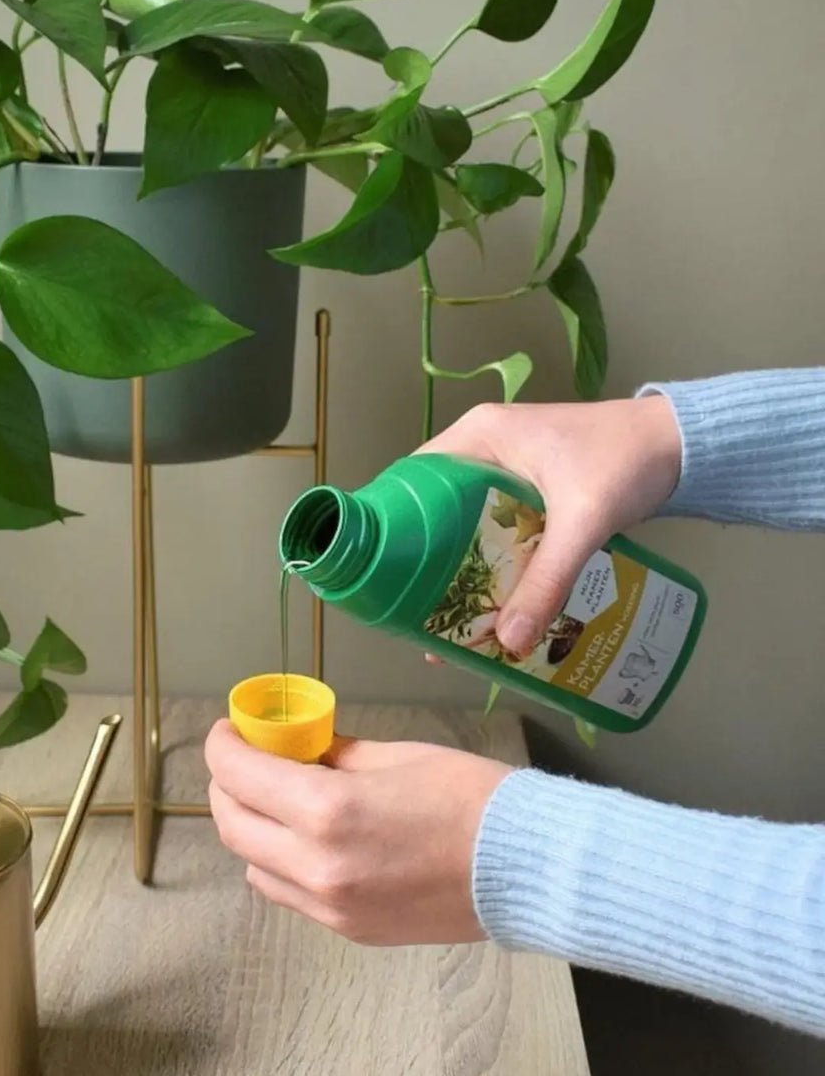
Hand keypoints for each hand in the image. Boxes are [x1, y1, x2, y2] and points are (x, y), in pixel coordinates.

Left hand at [204, 719, 511, 945]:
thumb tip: (300, 747)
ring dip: (250, 827)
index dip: (223, 745)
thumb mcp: (393, 754)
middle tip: (244, 759)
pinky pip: (288, 894)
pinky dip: (279, 862)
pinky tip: (305, 838)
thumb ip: (333, 752)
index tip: (229, 730)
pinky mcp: (349, 930)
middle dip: (228, 785)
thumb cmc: (466, 795)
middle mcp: (316, 865)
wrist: (524, 866)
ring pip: (253, 864)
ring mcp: (330, 906)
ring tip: (276, 799)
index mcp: (327, 810)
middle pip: (232, 824)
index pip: (240, 774)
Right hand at [419, 394, 681, 656]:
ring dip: (462, 563)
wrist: (688, 444)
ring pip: (467, 520)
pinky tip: (495, 598)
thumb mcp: (583, 521)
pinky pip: (497, 527)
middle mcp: (485, 446)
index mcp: (480, 434)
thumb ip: (548, 579)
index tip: (387, 572)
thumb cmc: (628, 462)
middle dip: (429, 558)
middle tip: (416, 608)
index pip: (415, 477)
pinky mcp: (533, 488)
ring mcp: (509, 467)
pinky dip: (493, 559)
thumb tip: (509, 641)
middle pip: (437, 506)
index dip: (397, 523)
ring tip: (449, 614)